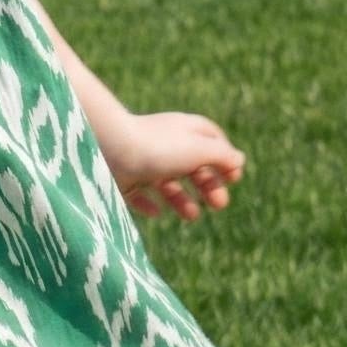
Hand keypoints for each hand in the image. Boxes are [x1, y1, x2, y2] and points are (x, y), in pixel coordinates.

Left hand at [107, 111, 245, 223]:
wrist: (107, 148)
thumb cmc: (158, 147)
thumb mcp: (199, 150)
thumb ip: (222, 156)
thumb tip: (239, 161)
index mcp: (184, 130)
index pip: (210, 140)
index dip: (224, 158)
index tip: (233, 177)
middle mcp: (163, 143)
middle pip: (191, 165)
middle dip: (208, 185)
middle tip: (219, 205)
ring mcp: (141, 160)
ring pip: (166, 183)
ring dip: (182, 200)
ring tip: (191, 216)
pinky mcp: (121, 177)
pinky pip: (137, 193)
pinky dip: (149, 204)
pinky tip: (157, 212)